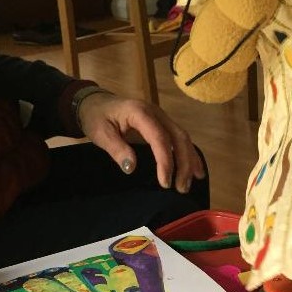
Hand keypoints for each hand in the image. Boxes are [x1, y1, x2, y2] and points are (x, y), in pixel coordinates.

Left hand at [76, 92, 205, 193]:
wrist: (96, 103)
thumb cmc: (97, 117)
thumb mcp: (100, 134)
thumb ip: (116, 149)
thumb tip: (131, 168)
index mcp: (140, 112)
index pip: (160, 138)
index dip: (165, 161)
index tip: (165, 182)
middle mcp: (156, 113)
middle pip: (178, 137)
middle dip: (183, 164)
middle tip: (180, 188)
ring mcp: (162, 117)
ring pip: (183, 138)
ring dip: (189, 161)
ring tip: (188, 184)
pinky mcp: (163, 124)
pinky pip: (180, 138)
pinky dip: (189, 154)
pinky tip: (194, 170)